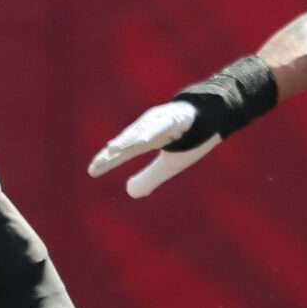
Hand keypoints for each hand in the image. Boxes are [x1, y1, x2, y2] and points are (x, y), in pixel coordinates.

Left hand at [87, 100, 214, 197]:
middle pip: (128, 141)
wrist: (214, 115)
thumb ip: (150, 177)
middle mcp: (150, 127)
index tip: (92, 171)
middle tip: (96, 165)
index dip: (108, 161)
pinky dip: (153, 130)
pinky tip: (142, 138)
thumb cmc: (188, 139)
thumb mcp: (169, 164)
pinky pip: (165, 123)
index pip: (124, 151)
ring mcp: (164, 119)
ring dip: (127, 140)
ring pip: (142, 131)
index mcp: (147, 138)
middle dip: (112, 153)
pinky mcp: (179, 115)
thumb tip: (130, 192)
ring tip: (112, 150)